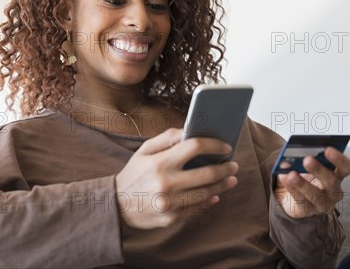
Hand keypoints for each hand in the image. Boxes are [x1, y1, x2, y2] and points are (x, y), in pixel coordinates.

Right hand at [115, 128, 238, 228]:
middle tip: (234, 165)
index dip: (214, 144)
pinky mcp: (171, 219)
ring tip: (230, 179)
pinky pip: (197, 209)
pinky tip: (215, 194)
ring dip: (222, 185)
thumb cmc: (133, 174)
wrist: (116, 205)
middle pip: (206, 173)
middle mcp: (166, 183)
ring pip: (205, 193)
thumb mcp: (144, 151)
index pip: (194, 146)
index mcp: (160, 162)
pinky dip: (209, 200)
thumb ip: (167, 138)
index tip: (226, 146)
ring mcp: (170, 204)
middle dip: (225, 168)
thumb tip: (189, 131)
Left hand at [274, 147, 349, 218]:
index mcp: (337, 174)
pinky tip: (285, 179)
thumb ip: (303, 158)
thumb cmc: (303, 176)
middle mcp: (334, 190)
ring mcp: (323, 203)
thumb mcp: (305, 165)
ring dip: (303, 184)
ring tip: (291, 174)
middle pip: (332, 181)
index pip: (346, 167)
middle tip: (307, 159)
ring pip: (317, 195)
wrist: (290, 197)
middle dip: (319, 170)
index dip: (339, 159)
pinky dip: (292, 189)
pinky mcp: (309, 211)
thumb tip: (294, 152)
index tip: (327, 149)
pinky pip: (301, 201)